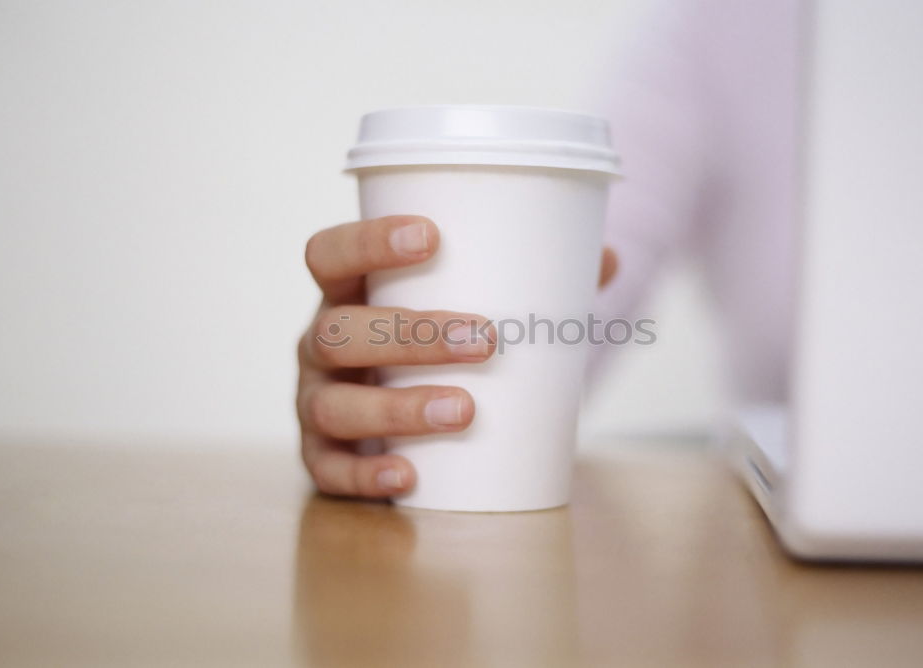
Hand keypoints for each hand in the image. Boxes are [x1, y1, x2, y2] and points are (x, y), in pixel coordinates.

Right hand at [297, 215, 617, 498]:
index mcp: (349, 293)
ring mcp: (314, 402)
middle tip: (486, 340)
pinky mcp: (320, 458)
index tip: (431, 237)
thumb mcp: (474, 310)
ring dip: (397, 407)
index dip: (368, 241)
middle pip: (338, 331)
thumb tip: (608, 259)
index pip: (330, 253)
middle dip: (410, 334)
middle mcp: (321, 344)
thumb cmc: (437, 348)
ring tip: (465, 411)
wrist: (406, 417)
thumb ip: (534, 283)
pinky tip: (409, 474)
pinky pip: (327, 471)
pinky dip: (367, 474)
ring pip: (334, 404)